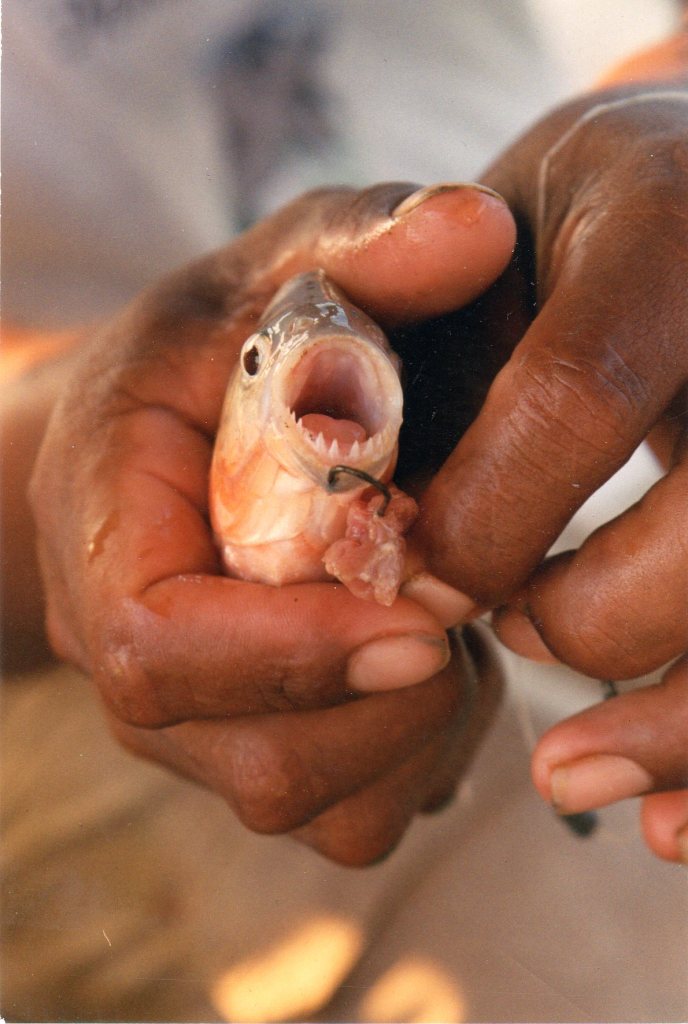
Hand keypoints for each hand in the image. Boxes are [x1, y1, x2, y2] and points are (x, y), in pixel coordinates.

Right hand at [30, 182, 513, 863]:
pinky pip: (354, 814)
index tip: (419, 617)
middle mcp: (136, 663)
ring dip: (416, 726)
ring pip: (316, 804)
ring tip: (444, 620)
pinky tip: (433, 657)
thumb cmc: (210, 355)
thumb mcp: (269, 275)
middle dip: (386, 700)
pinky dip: (422, 752)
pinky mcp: (255, 751)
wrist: (163, 439)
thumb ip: (362, 248)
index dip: (287, 654)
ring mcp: (196, 725)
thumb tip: (479, 229)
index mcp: (108, 539)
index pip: (157, 649)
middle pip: (254, 758)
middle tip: (456, 604)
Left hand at [416, 87, 687, 861]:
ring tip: (569, 767)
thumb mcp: (482, 253)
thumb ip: (430, 373)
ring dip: (676, 723)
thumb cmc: (559, 233)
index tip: (420, 584)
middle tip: (520, 638)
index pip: (581, 390)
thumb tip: (413, 568)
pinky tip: (663, 819)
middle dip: (601, 619)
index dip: (490, 514)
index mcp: (666, 224)